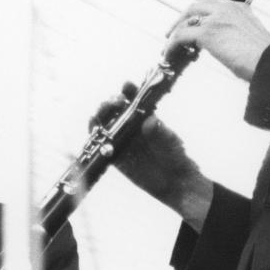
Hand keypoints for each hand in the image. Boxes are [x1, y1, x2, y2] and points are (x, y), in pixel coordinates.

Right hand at [92, 86, 212, 229]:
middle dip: (112, 102)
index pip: (134, 99)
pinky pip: (100, 144)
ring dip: (101, 115)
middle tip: (116, 101)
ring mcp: (122, 140)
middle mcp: (131, 126)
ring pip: (105, 124)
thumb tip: (150, 121)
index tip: (127, 86)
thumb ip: (160, 132)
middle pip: (115, 109)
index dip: (129, 90)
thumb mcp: (171, 142)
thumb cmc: (175, 156)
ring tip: (103, 112)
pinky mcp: (115, 156)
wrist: (174, 182)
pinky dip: (95, 136)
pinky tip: (94, 131)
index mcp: (144, 116)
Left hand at [167, 0, 269, 81]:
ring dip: (174, 33)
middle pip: (195, 7)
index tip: (192, 21)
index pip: (212, 2)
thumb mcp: (253, 39)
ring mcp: (216, 19)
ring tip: (168, 47)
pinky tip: (168, 54)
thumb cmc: (266, 58)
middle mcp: (227, 9)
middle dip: (182, 19)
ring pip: (185, 20)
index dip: (198, 12)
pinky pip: (180, 36)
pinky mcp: (207, 32)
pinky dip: (171, 45)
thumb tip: (232, 49)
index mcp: (239, 7)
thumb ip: (240, 36)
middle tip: (173, 31)